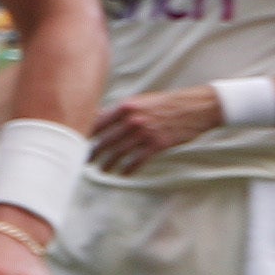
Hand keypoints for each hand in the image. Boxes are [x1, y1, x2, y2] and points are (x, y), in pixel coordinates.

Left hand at [88, 91, 215, 175]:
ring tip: (104, 170)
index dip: (85, 136)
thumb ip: (121, 111)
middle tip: (87, 161)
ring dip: (108, 164)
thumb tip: (98, 117)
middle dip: (94, 153)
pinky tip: (123, 173)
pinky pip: (137, 160)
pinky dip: (128, 169)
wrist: (196, 107)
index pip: (97, 124)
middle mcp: (132, 120)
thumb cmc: (167, 104)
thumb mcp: (141, 101)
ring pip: (118, 153)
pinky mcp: (157, 144)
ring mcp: (144, 133)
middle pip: (105, 141)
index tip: (77, 144)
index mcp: (125, 107)